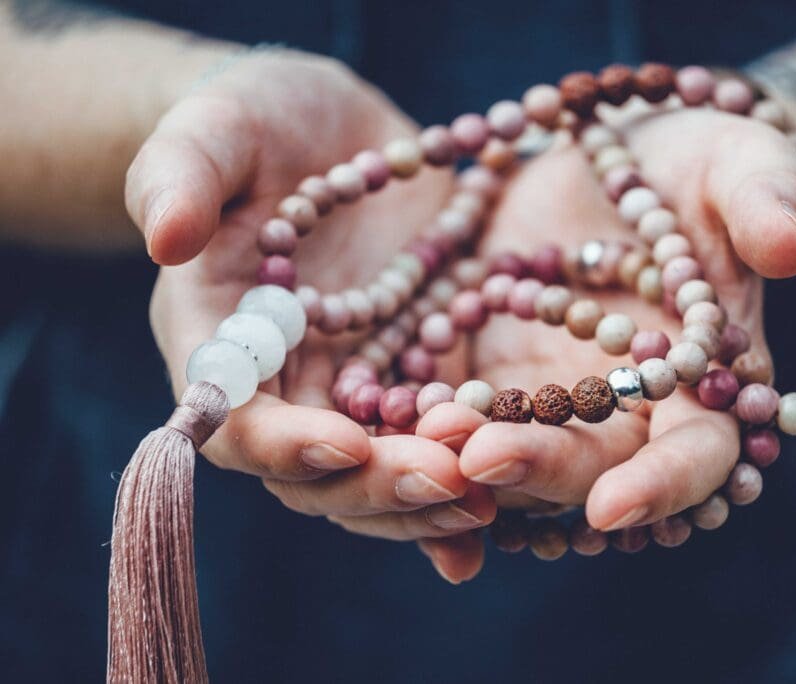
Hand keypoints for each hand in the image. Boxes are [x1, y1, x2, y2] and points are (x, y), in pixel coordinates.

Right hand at [127, 48, 494, 571]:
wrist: (327, 129)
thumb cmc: (253, 121)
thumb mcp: (216, 128)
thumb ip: (182, 175)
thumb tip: (164, 237)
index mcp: (226, 344)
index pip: (238, 421)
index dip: (285, 446)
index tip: (344, 444)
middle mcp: (292, 383)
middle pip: (321, 473)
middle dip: (380, 485)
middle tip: (448, 480)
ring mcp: (361, 382)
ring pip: (388, 467)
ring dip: (436, 493)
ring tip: (491, 495)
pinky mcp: (421, 367)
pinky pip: (445, 430)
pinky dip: (475, 460)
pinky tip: (520, 481)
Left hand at [417, 105, 795, 577]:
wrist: (612, 157)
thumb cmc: (696, 162)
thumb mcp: (738, 161)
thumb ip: (764, 200)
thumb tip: (789, 248)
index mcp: (700, 386)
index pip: (693, 457)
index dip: (658, 486)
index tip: (610, 505)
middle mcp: (622, 413)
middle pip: (585, 467)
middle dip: (538, 469)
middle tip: (481, 456)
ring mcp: (547, 398)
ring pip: (508, 452)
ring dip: (464, 456)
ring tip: (421, 431)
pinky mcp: (485, 372)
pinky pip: (449, 410)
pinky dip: (416, 423)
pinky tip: (377, 415)